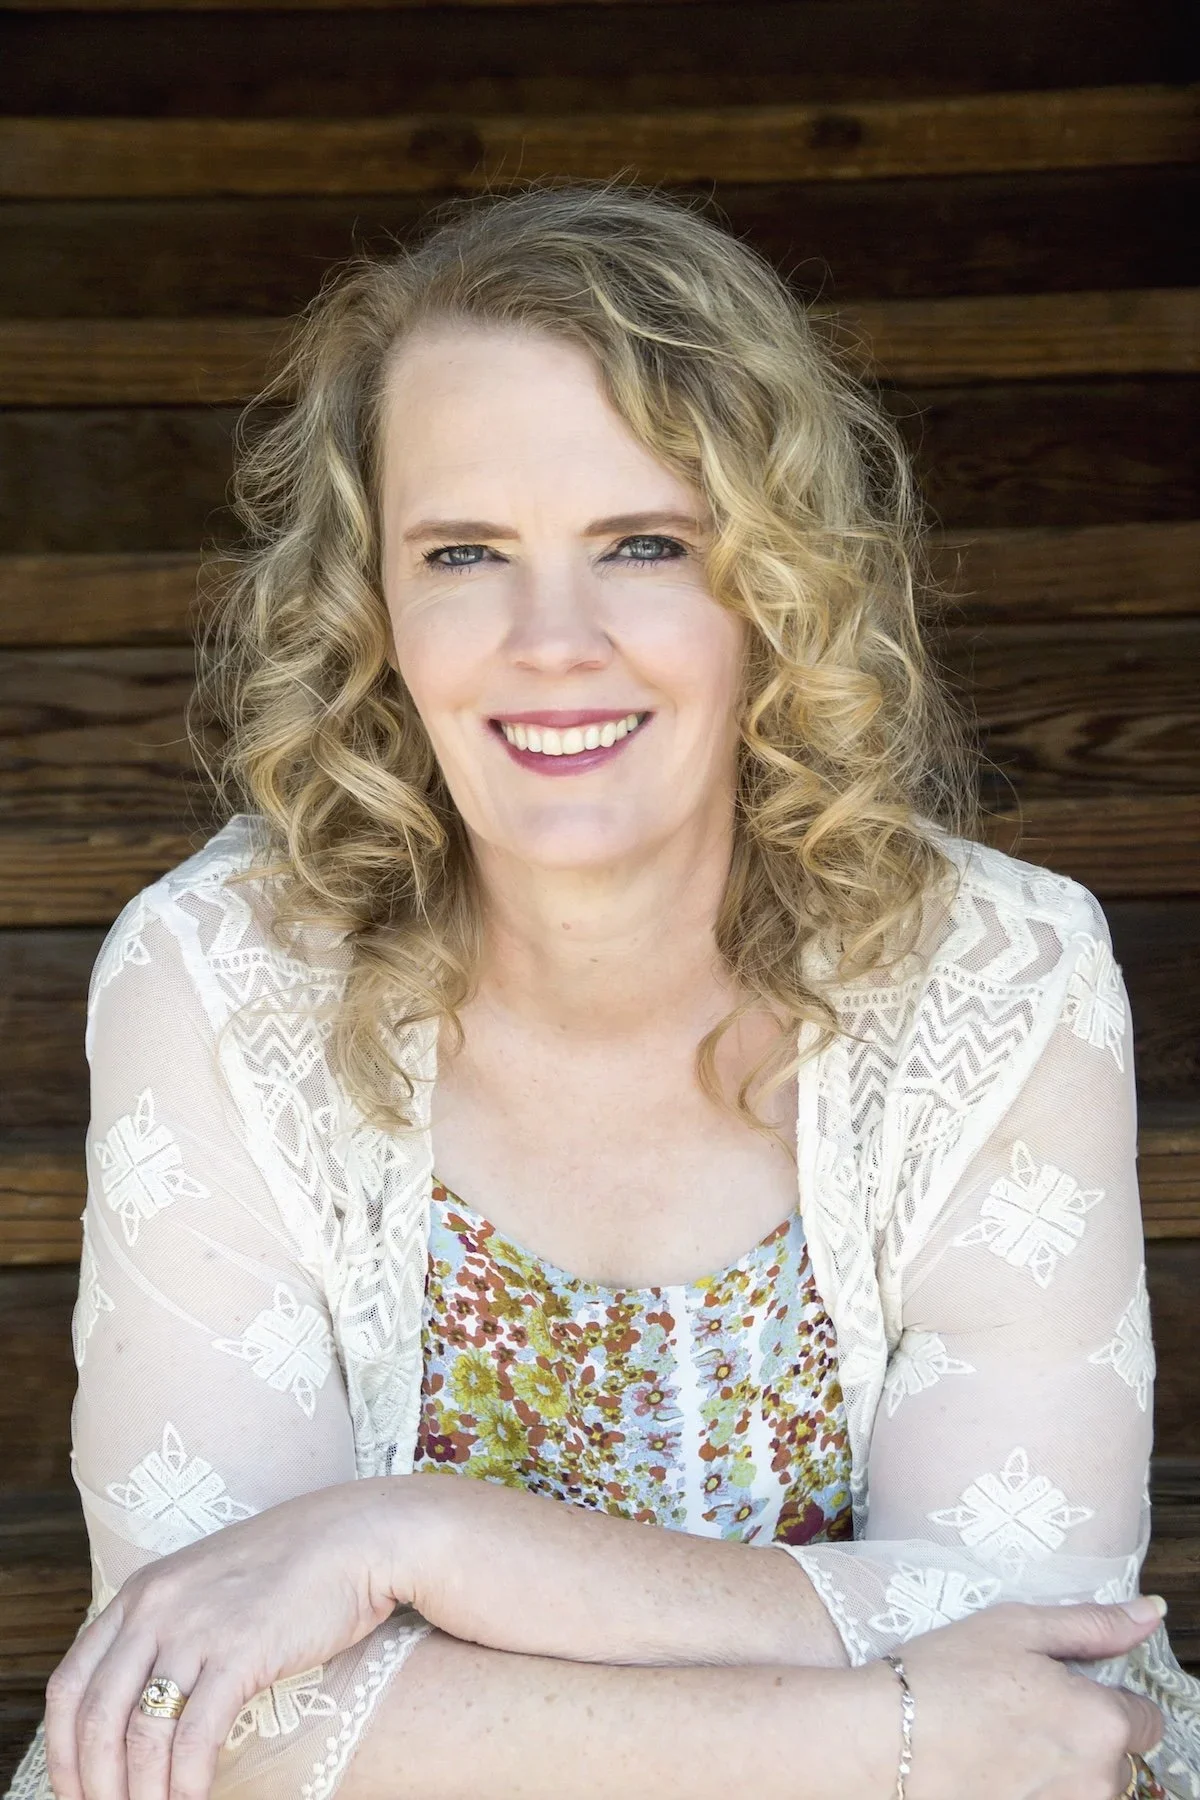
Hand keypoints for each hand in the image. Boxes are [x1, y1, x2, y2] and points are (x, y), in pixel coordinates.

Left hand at [43, 1476, 413, 1799]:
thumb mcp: (208, 1586)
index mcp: (141, 1593)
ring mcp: (197, 1628)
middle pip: (94, 1718)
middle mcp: (156, 1608)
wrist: (356, 1536)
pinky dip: (186, 1785)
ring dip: (141, 1795)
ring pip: (140, 1735)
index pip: (68, 1684)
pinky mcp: (241, 1652)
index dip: (63, 1752)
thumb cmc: (292, 1567)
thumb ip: (169, 1630)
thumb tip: (145, 1703)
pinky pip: (195, 1737)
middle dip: (96, 1784)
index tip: (78, 1791)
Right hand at [860, 1597, 1166, 1799]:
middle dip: (1083, 1734)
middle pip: (1114, 1757)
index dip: (1107, 1696)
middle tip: (1023, 1708)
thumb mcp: (1017, 1628)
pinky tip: (990, 1766)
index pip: (1144, 1718)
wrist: (883, 1740)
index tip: (1066, 1686)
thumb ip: (1092, 1625)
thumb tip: (1149, 1613)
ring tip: (1000, 1739)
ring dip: (1059, 1767)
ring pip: (1084, 1786)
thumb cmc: (945, 1676)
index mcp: (1100, 1724)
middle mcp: (1095, 1782)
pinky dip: (1031, 1788)